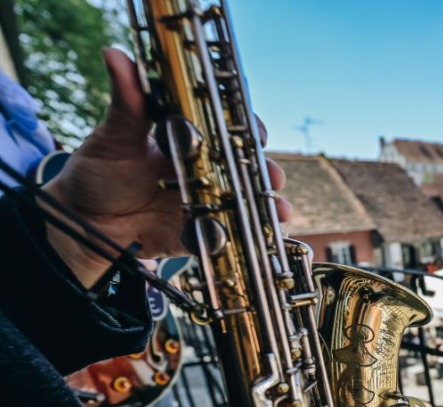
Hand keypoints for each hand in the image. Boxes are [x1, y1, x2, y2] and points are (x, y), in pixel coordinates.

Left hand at [41, 48, 291, 286]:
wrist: (84, 224)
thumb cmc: (97, 174)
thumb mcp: (113, 138)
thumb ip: (126, 103)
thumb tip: (116, 55)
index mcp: (187, 139)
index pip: (224, 127)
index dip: (244, 128)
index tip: (254, 131)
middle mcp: (202, 169)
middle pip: (244, 166)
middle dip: (266, 170)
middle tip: (272, 175)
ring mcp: (206, 201)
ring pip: (246, 199)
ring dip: (267, 204)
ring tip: (279, 210)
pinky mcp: (203, 233)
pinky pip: (232, 234)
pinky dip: (252, 236)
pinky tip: (263, 235)